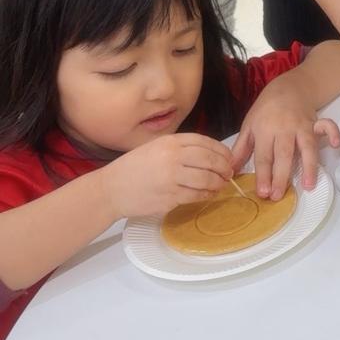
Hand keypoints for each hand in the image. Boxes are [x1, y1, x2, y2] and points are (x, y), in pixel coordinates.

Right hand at [100, 134, 234, 218]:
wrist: (110, 190)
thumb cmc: (134, 168)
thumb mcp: (156, 147)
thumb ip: (181, 147)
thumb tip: (211, 154)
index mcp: (171, 142)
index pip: (206, 143)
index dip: (222, 151)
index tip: (229, 158)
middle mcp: (173, 157)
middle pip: (210, 161)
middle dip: (224, 168)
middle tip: (229, 173)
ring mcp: (172, 178)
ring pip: (206, 179)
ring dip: (218, 183)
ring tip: (221, 184)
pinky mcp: (170, 197)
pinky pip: (196, 195)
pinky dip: (207, 195)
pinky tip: (209, 194)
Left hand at [231, 73, 339, 198]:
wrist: (288, 87)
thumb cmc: (266, 109)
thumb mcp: (249, 125)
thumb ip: (241, 149)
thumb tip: (230, 171)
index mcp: (265, 130)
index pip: (263, 156)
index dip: (263, 175)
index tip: (263, 192)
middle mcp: (284, 129)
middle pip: (284, 154)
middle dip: (281, 176)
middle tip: (278, 196)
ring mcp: (302, 125)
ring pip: (306, 146)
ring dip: (309, 166)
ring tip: (309, 185)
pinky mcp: (315, 122)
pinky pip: (327, 126)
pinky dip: (333, 133)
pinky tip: (336, 145)